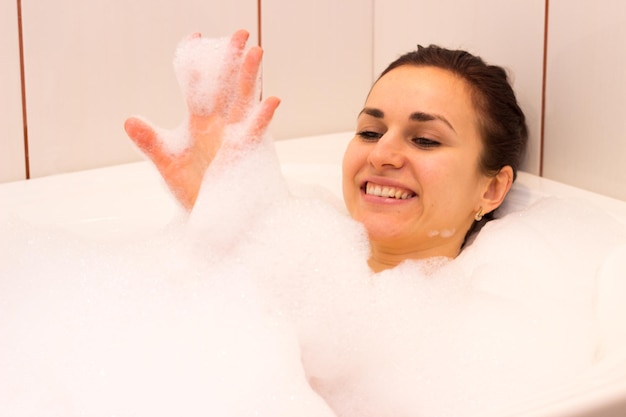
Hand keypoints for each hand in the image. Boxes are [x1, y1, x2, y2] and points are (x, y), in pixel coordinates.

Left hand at [124, 30, 279, 209]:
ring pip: (243, 101)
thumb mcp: (166, 164)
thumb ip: (150, 141)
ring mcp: (234, 136)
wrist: (209, 218)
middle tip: (240, 33)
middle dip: (232, 59)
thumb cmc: (191, 190)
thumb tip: (128, 120)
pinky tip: (271, 99)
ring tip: (256, 51)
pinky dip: (262, 117)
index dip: (196, 62)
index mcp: (199, 122)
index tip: (196, 36)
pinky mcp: (244, 153)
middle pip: (226, 85)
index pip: (196, 85)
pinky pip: (255, 132)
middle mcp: (219, 125)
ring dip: (249, 77)